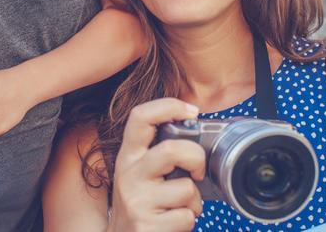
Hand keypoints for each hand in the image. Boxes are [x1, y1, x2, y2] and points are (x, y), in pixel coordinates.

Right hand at [107, 98, 204, 231]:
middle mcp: (128, 174)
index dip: (169, 106)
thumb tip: (192, 133)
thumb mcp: (139, 175)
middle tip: (198, 171)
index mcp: (128, 156)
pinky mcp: (147, 225)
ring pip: (186, 188)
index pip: (140, 117)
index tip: (192, 111)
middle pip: (171, 150)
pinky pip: (187, 217)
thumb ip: (157, 155)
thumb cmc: (140, 205)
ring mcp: (136, 200)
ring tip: (179, 207)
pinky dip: (189, 222)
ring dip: (194, 202)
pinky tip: (172, 224)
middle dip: (196, 159)